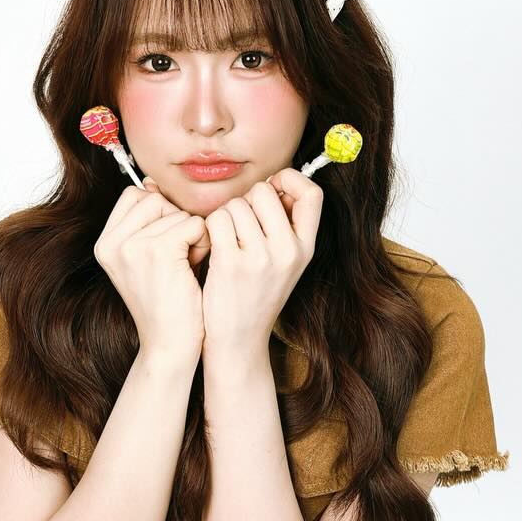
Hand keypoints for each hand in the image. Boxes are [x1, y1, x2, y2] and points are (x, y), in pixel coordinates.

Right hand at [95, 179, 207, 361]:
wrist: (170, 345)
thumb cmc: (168, 303)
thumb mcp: (149, 259)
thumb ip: (148, 223)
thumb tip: (152, 182)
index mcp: (105, 244)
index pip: (135, 196)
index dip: (160, 214)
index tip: (165, 246)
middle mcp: (112, 243)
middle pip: (154, 199)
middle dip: (175, 222)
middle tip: (177, 258)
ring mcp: (132, 246)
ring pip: (177, 212)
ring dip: (191, 236)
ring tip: (185, 267)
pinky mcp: (158, 251)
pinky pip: (192, 225)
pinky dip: (202, 243)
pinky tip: (194, 269)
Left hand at [198, 170, 321, 355]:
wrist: (238, 340)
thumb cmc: (255, 296)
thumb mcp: (285, 264)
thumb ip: (285, 226)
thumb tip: (273, 182)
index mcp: (305, 249)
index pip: (313, 193)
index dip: (290, 180)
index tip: (273, 188)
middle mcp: (288, 251)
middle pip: (264, 191)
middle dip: (246, 200)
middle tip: (239, 224)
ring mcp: (260, 257)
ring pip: (236, 204)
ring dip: (224, 216)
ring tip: (225, 241)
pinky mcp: (231, 263)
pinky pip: (217, 220)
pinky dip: (208, 228)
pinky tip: (211, 247)